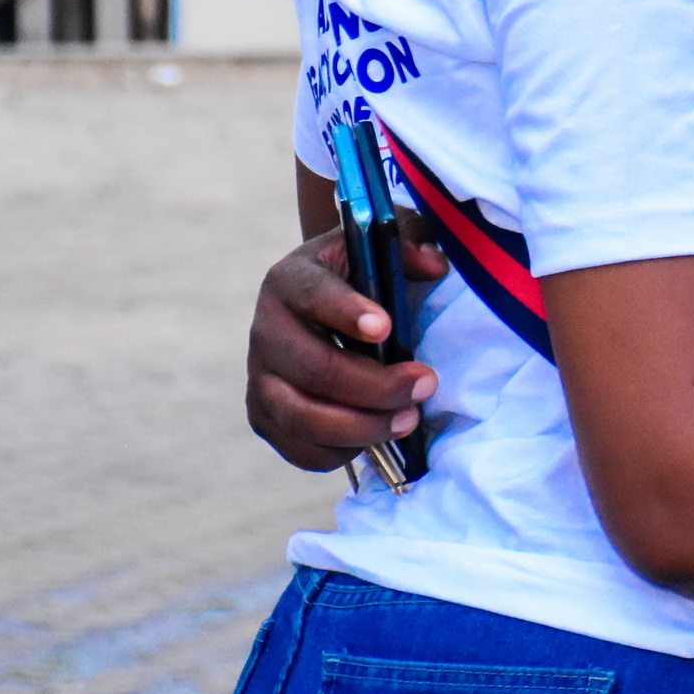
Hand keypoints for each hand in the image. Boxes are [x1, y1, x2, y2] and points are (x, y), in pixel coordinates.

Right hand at [244, 225, 446, 470]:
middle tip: (425, 384)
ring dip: (362, 426)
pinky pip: (298, 448)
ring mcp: (260, 378)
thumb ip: (410, 243)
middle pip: (314, 368)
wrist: (328, 308)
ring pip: (302, 416)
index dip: (346, 313)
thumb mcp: (386, 243)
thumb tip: (434, 266)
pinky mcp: (265, 416)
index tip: (385, 328)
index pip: (312, 294)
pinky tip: (379, 437)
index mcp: (291, 280)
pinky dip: (340, 451)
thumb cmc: (365, 272)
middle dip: (375, 385)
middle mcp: (266, 330)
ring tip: (410, 419)